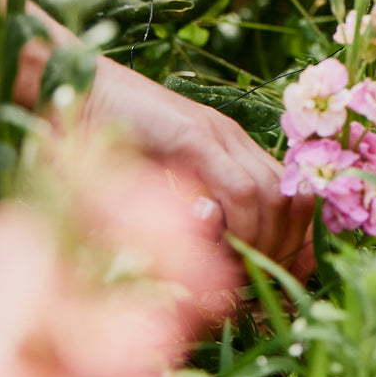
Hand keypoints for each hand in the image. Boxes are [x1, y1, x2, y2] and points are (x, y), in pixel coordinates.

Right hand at [82, 56, 314, 279]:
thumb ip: (188, 213)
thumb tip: (214, 270)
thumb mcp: (154, 185)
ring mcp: (217, 134)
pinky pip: (238, 188)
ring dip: (259, 244)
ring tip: (233, 275)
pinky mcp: (193, 136)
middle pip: (292, 199)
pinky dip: (237, 225)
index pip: (293, 196)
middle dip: (283, 250)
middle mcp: (234, 140)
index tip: (283, 281)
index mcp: (232, 150)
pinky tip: (215, 248)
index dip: (297, 243)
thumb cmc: (105, 143)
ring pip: (271, 195)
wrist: (78, 88)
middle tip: (256, 288)